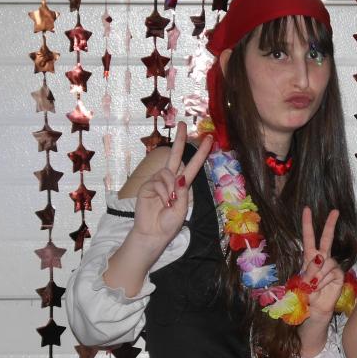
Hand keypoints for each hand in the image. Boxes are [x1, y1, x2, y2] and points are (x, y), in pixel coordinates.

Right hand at [130, 125, 212, 255]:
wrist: (153, 234)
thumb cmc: (168, 223)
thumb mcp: (182, 209)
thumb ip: (182, 192)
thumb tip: (179, 177)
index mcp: (182, 184)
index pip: (193, 165)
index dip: (201, 152)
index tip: (209, 138)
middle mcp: (170, 179)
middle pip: (175, 155)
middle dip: (179, 139)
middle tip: (182, 123)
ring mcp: (157, 181)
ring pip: (168, 173)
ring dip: (171, 188)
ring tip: (169, 203)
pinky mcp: (147, 186)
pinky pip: (158, 183)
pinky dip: (163, 194)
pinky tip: (161, 203)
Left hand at [299, 206, 341, 322]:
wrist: (314, 310)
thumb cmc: (305, 296)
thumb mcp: (301, 282)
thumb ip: (308, 271)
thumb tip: (320, 259)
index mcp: (309, 258)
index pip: (309, 238)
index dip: (308, 224)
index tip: (307, 209)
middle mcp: (322, 259)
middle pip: (326, 239)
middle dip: (330, 225)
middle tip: (335, 211)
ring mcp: (332, 266)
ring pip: (326, 263)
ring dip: (317, 275)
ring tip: (313, 286)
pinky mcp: (339, 275)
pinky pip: (332, 272)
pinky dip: (324, 281)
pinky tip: (322, 287)